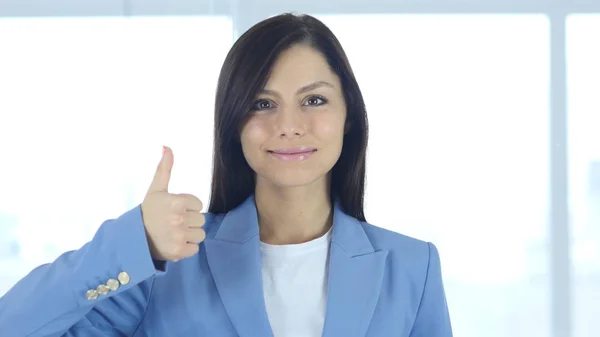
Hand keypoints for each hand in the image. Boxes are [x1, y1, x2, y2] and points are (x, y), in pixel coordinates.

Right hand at [141, 146, 205, 261]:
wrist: (134, 237)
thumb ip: (164, 168)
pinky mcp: (178, 252)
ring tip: (174, 232)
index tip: (174, 209)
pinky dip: (187, 248)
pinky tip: (175, 243)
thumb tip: (167, 146)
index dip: (188, 207)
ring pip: (200, 235)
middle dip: (189, 221)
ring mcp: (179, 237)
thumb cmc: (149, 211)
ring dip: (190, 235)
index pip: (199, 205)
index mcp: (177, 202)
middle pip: (201, 220)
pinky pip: (195, 248)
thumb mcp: (156, 189)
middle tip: (173, 222)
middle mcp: (179, 219)